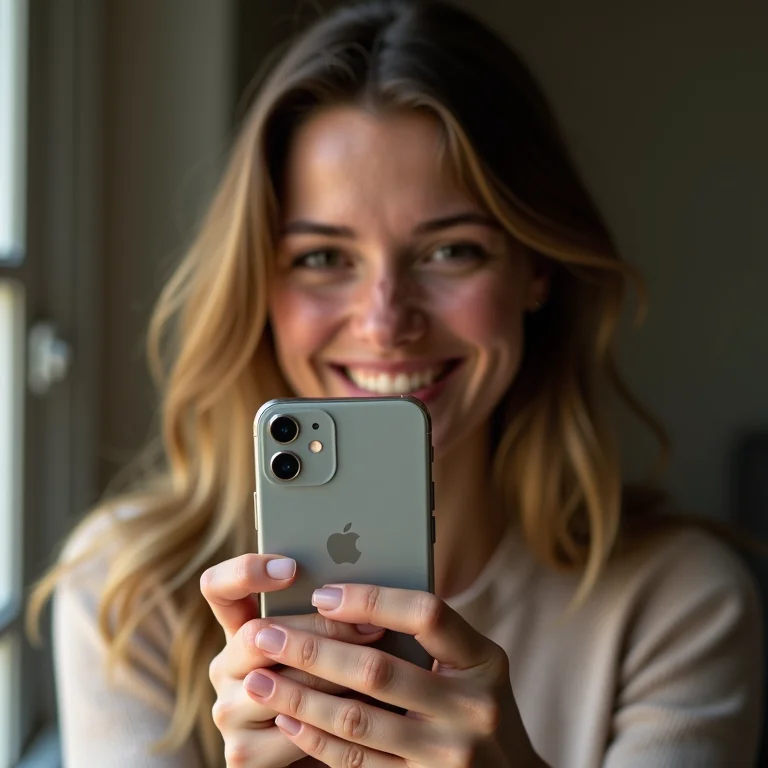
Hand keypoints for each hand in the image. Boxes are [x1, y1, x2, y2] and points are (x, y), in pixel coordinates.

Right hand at [202, 556, 385, 766]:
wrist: (331, 752)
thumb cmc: (336, 684)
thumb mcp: (327, 643)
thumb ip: (326, 613)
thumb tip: (363, 584)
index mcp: (239, 628)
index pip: (217, 588)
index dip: (245, 572)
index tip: (292, 567)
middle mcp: (225, 668)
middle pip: (257, 634)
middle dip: (320, 629)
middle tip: (370, 625)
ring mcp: (227, 711)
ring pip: (278, 684)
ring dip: (334, 677)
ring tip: (377, 668)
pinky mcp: (241, 754)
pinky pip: (290, 732)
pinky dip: (331, 722)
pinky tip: (365, 713)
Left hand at [241, 584, 544, 766]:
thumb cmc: (478, 706)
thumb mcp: (473, 665)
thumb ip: (428, 638)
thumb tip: (349, 600)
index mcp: (485, 661)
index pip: (427, 615)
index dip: (371, 600)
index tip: (321, 592)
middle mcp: (472, 709)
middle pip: (378, 671)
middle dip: (312, 650)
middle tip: (263, 634)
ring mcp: (449, 757)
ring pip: (357, 721)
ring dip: (299, 697)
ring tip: (259, 678)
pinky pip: (357, 764)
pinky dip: (317, 740)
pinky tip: (289, 717)